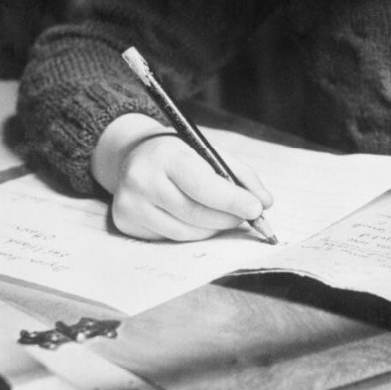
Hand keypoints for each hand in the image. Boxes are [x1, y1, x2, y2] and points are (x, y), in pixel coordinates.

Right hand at [111, 133, 272, 241]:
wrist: (132, 155)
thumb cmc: (177, 153)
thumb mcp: (207, 150)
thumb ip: (240, 174)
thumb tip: (265, 202)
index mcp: (165, 155)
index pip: (202, 184)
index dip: (231, 200)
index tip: (256, 209)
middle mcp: (142, 180)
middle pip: (195, 213)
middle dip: (228, 218)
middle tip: (247, 216)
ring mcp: (130, 204)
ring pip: (185, 232)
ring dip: (212, 229)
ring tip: (223, 217)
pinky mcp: (125, 223)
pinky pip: (169, 239)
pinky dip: (190, 233)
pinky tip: (195, 219)